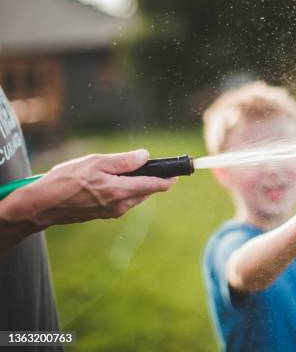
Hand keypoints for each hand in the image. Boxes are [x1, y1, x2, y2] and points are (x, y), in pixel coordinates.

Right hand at [13, 149, 175, 228]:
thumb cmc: (65, 180)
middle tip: (145, 163)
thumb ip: (123, 161)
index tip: (178, 172)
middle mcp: (120, 205)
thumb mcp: (95, 162)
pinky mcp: (104, 214)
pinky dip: (123, 190)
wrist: (42, 205)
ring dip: (135, 184)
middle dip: (150, 178)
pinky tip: (108, 180)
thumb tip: (145, 156)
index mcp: (120, 191)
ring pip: (134, 196)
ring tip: (120, 170)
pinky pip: (122, 200)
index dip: (169, 178)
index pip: (155, 186)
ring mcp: (112, 212)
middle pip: (146, 191)